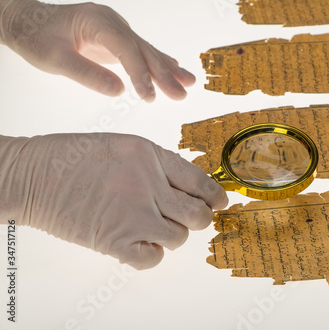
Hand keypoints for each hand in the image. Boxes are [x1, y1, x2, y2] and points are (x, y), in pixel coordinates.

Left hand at [0, 0, 194, 100]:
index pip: (125, 48)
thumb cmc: (37, 38)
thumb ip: (86, 74)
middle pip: (143, 49)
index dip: (139, 73)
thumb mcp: (54, 59)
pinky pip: (141, 52)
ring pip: (146, 51)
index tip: (148, 96)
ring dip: (167, 69)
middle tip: (181, 95)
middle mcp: (112, 22)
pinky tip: (175, 68)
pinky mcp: (117, 39)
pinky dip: (158, 62)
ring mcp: (116, 29)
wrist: (29, 22)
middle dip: (163, 74)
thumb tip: (119, 90)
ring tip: (189, 84)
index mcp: (96, 21)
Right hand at [0, 133, 227, 269]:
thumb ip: (158, 165)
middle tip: (188, 218)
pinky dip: (150, 254)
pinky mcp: (115, 241)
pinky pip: (152, 258)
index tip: (220, 203)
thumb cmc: (74, 156)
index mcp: (152, 157)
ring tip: (154, 227)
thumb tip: (188, 188)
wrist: (33, 173)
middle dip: (198, 218)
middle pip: (197, 214)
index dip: (215, 196)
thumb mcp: (124, 146)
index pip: (200, 182)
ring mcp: (133, 214)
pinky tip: (139, 243)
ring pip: (179, 238)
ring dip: (171, 236)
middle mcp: (149, 185)